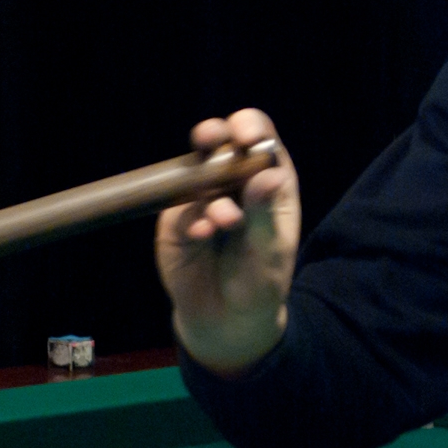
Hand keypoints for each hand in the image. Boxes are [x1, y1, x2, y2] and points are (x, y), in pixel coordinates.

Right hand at [155, 109, 300, 376]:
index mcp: (267, 180)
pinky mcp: (176, 220)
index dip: (252, 128)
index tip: (246, 135)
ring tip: (225, 220)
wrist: (226, 320)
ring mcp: (201, 198)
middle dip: (215, 133)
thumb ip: (265, 214)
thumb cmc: (259, 280)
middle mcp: (233, 181)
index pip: (260, 140)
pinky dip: (193, 219)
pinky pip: (179, 209)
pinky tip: (203, 236)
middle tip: (210, 137)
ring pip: (195, 170)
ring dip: (204, 183)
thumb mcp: (271, 252)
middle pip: (220, 141)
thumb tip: (268, 174)